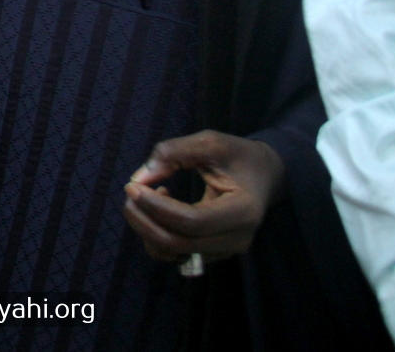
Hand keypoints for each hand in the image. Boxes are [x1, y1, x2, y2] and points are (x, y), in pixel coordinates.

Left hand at [122, 129, 285, 264]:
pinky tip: (160, 208)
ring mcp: (226, 250)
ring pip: (173, 252)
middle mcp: (237, 238)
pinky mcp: (213, 253)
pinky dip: (156, 235)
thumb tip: (140, 177)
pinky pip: (176, 253)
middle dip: (144, 220)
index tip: (132, 186)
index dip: (156, 207)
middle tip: (129, 192)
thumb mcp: (210, 142)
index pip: (192, 221)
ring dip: (147, 228)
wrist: (264, 175)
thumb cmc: (237, 155)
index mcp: (243, 210)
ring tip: (147, 195)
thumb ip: (173, 152)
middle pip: (179, 242)